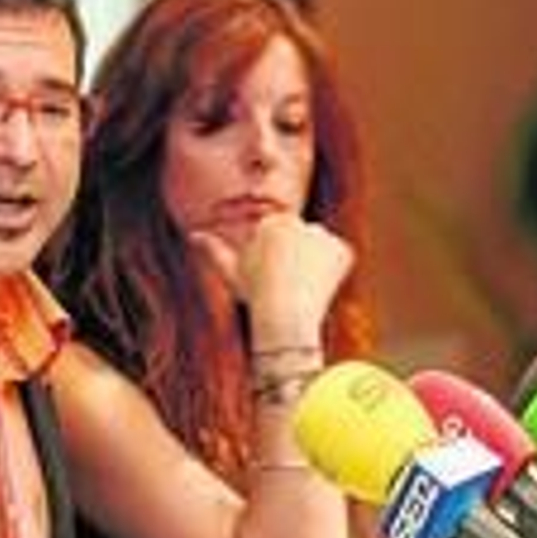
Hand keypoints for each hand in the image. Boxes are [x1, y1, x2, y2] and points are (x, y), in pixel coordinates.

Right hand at [189, 213, 353, 341]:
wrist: (285, 315)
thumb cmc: (254, 295)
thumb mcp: (229, 271)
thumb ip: (213, 250)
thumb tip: (193, 235)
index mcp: (272, 224)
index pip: (277, 238)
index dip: (273, 262)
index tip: (271, 280)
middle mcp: (300, 223)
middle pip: (298, 240)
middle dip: (293, 260)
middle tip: (286, 286)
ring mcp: (324, 236)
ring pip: (318, 248)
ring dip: (313, 264)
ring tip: (302, 286)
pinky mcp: (343, 250)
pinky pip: (338, 258)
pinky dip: (331, 271)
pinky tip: (318, 285)